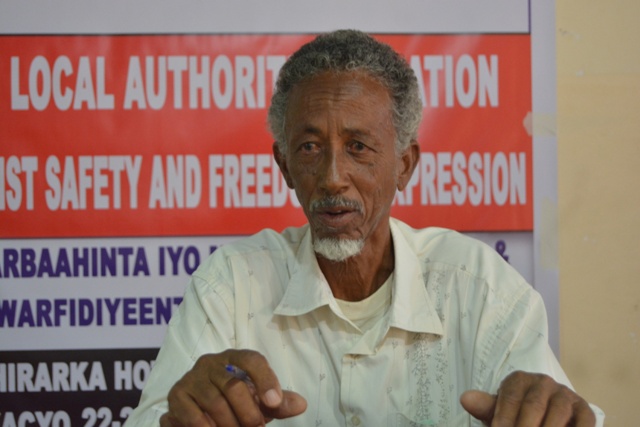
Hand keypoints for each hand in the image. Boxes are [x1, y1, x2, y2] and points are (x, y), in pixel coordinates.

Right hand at [159, 349, 306, 426]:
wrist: (198, 410)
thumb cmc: (235, 402)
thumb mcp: (259, 402)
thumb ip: (279, 403)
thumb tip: (301, 404)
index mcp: (235, 358)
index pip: (252, 360)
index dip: (266, 380)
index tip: (275, 404)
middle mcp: (211, 362)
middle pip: (234, 386)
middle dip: (248, 413)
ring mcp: (192, 377)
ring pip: (215, 403)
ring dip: (229, 424)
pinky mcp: (176, 395)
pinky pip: (193, 415)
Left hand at [460, 371, 594, 425]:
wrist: (545, 419)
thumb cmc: (517, 417)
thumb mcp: (500, 413)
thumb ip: (486, 408)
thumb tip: (466, 399)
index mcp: (519, 380)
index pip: (510, 398)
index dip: (503, 418)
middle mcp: (543, 382)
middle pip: (533, 405)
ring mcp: (565, 394)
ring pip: (558, 412)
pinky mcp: (584, 409)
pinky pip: (584, 421)